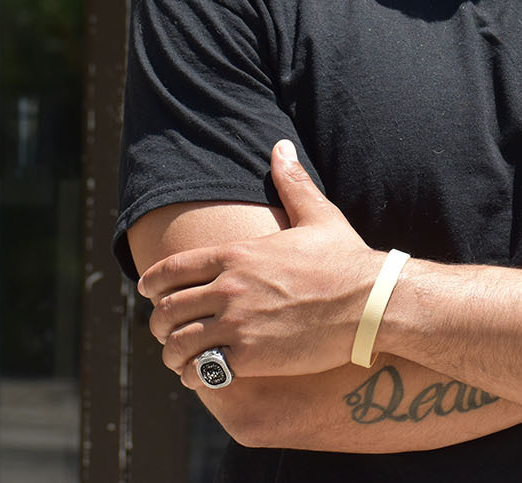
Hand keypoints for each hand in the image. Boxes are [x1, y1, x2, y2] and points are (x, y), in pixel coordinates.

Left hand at [138, 140, 387, 387]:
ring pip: (178, 343)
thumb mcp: (318, 216)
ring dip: (172, 353)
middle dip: (160, 323)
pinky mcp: (251, 357)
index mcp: (238, 254)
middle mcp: (230, 287)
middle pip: (167, 309)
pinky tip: (201, 376)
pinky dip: (193, 375)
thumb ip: (292, 183)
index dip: (151, 284)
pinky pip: (201, 371)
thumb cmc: (346, 261)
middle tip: (167, 331)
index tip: (149, 294)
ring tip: (180, 359)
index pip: (170, 270)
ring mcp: (238, 323)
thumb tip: (281, 146)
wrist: (373, 304)